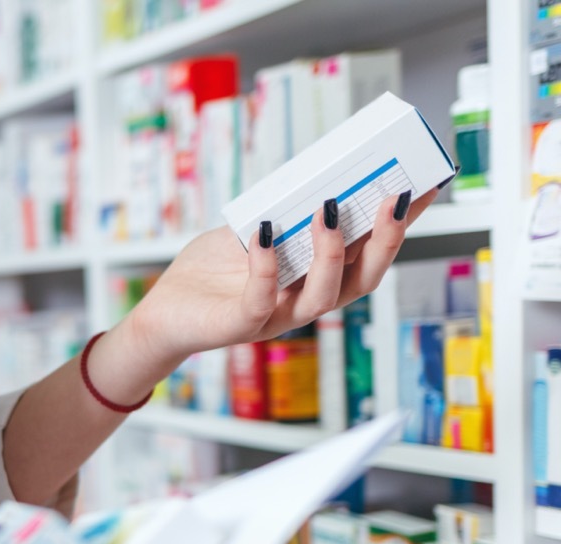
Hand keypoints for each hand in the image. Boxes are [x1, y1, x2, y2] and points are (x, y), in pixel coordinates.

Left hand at [123, 190, 438, 379]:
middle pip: (362, 278)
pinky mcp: (241, 326)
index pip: (368, 252)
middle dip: (385, 240)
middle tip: (396, 198)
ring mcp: (277, 316)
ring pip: (323, 295)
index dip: (399, 224)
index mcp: (315, 277)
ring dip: (332, 253)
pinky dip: (266, 266)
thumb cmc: (209, 270)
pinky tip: (265, 235)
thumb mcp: (250, 230)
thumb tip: (313, 174)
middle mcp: (305, 300)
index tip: (424, 185)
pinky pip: (261, 299)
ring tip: (329, 210)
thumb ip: (280, 210)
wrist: (164, 310)